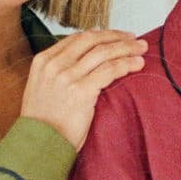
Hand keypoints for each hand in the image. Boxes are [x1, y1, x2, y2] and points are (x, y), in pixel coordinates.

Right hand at [21, 29, 146, 150]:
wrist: (38, 145)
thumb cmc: (43, 124)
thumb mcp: (41, 89)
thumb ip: (58, 73)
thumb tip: (84, 63)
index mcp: (43, 61)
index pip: (77, 39)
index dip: (101, 34)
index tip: (116, 36)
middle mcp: (54, 65)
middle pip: (92, 40)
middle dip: (116, 37)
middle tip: (134, 38)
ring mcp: (67, 77)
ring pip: (104, 52)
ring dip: (126, 48)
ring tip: (141, 49)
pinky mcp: (81, 91)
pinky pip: (110, 70)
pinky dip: (126, 64)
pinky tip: (137, 65)